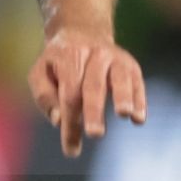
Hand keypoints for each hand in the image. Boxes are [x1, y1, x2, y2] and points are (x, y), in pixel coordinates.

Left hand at [28, 29, 146, 157]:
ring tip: (125, 114)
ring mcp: (115, 58)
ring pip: (119, 78)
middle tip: (95, 134)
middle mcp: (94, 54)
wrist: (82, 32)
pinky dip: (139, 100)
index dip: (70, 121)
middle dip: (94, 111)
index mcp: (68, 56)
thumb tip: (59, 120)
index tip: (71, 148)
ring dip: (123, 97)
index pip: (69, 93)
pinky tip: (139, 119)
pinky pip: (137, 82)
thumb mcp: (40, 73)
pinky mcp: (130, 65)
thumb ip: (44, 96)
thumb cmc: (57, 62)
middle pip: (93, 85)